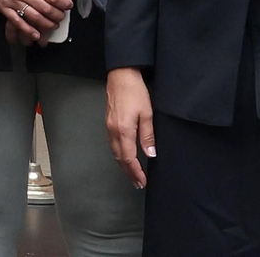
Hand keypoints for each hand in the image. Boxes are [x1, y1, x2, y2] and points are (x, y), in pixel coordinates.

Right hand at [0, 0, 72, 41]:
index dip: (63, 2)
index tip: (69, 5)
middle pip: (45, 8)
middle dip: (57, 15)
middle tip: (62, 17)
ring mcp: (11, 0)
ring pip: (33, 17)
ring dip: (45, 24)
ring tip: (53, 26)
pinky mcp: (1, 6)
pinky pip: (15, 21)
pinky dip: (26, 29)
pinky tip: (34, 34)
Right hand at [105, 68, 154, 189]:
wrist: (121, 76)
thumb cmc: (134, 92)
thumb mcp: (147, 113)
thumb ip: (147, 135)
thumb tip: (150, 153)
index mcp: (123, 131)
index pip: (129, 158)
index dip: (135, 172)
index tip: (142, 181)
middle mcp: (113, 131)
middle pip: (120, 158)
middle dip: (129, 172)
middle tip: (138, 183)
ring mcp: (109, 127)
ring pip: (115, 152)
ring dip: (123, 164)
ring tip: (132, 173)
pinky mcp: (108, 122)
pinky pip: (112, 144)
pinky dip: (119, 154)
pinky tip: (124, 155)